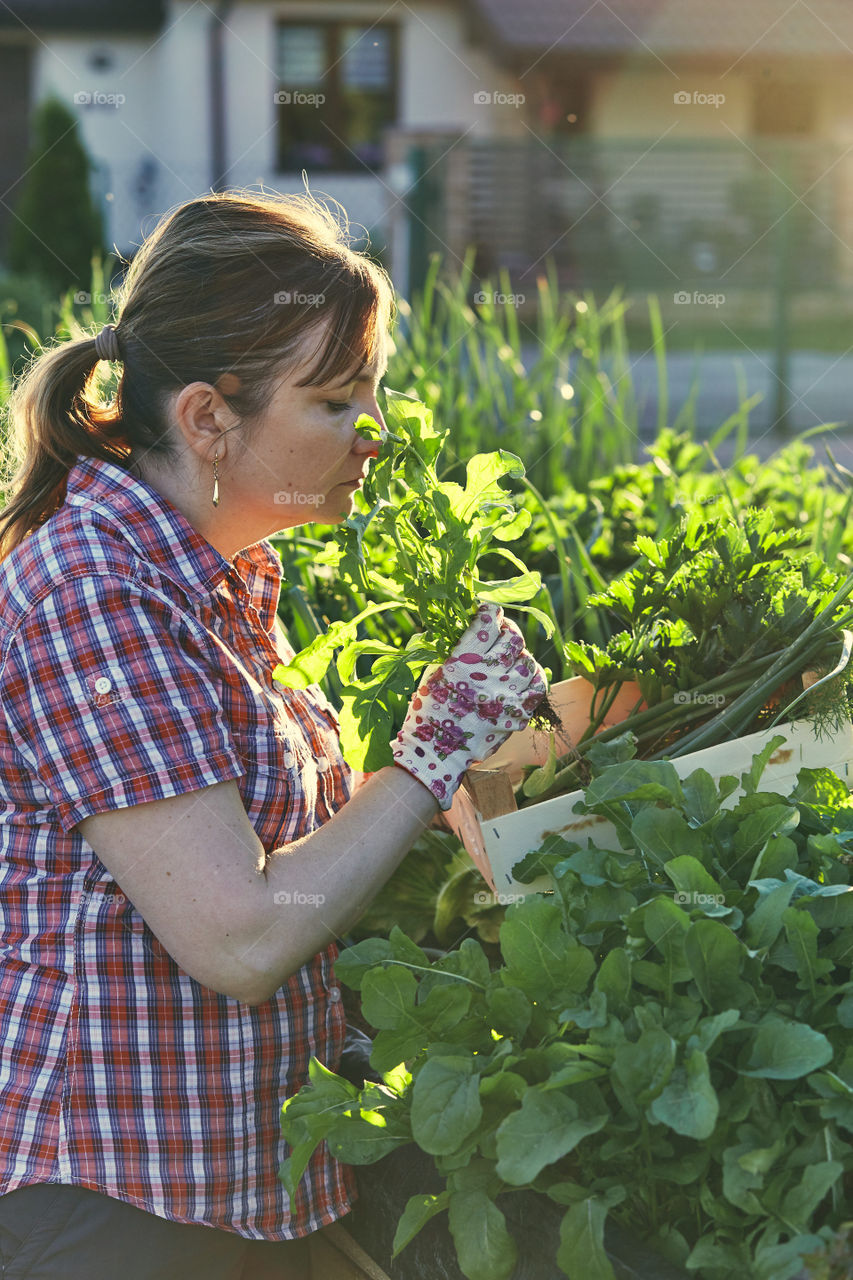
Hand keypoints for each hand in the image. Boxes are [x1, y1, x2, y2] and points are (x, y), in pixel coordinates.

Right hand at [391, 602, 547, 809]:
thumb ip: (459, 650)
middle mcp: (487, 678)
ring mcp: (506, 697)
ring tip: (510, 658)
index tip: (489, 613)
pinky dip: (534, 676)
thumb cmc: (430, 708)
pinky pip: (538, 686)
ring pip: (528, 660)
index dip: (490, 612)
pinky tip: (524, 675)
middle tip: (501, 633)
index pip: (487, 624)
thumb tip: (480, 627)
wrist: (437, 752)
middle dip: (508, 631)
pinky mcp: (517, 714)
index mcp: (462, 663)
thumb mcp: (437, 671)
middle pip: (513, 639)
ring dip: (520, 655)